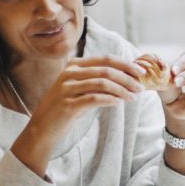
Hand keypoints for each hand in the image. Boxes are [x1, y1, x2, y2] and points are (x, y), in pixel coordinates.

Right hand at [28, 55, 144, 140]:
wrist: (43, 126)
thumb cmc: (68, 106)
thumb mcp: (82, 88)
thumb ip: (99, 80)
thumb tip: (129, 78)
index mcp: (74, 65)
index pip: (106, 59)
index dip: (126, 64)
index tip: (141, 72)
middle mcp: (70, 73)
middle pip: (107, 71)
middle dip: (127, 78)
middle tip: (140, 87)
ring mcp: (67, 88)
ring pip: (103, 84)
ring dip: (122, 90)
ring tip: (132, 97)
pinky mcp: (68, 104)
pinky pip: (94, 99)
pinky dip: (110, 100)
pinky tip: (118, 103)